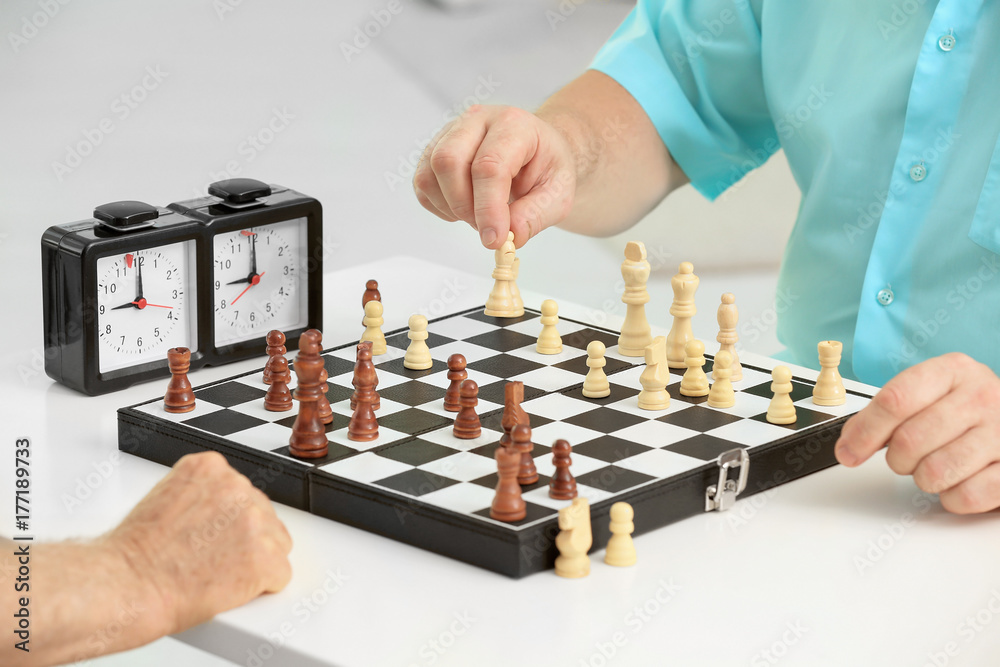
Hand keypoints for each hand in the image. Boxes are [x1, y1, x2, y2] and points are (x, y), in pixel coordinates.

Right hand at [105, 451, 292, 633]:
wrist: (124, 585)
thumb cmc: (135, 553)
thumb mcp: (167, 497)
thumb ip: (203, 497)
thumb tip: (221, 512)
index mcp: (211, 467)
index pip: (243, 492)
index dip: (230, 522)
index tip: (213, 536)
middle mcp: (236, 487)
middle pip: (264, 516)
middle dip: (245, 540)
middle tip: (212, 560)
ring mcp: (254, 521)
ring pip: (277, 544)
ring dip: (255, 562)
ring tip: (217, 574)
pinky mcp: (265, 558)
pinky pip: (281, 574)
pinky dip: (262, 587)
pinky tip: (231, 588)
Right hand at [413, 104, 576, 248]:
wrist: (537, 150)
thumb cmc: (546, 166)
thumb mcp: (558, 193)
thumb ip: (535, 215)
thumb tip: (509, 236)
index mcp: (513, 125)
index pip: (489, 165)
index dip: (488, 208)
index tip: (494, 240)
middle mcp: (477, 121)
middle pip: (448, 161)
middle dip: (464, 207)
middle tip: (488, 228)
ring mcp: (451, 133)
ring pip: (430, 175)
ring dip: (451, 208)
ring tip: (480, 215)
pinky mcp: (434, 150)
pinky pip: (422, 184)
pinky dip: (440, 206)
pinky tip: (465, 207)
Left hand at [835, 352, 999, 513]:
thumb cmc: (967, 410)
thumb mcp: (929, 395)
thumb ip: (887, 413)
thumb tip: (849, 443)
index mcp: (953, 371)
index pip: (895, 400)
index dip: (864, 431)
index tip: (848, 451)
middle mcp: (981, 397)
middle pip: (909, 440)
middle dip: (897, 459)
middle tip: (907, 457)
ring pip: (935, 471)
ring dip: (924, 478)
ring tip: (936, 465)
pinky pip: (965, 496)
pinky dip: (952, 497)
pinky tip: (958, 481)